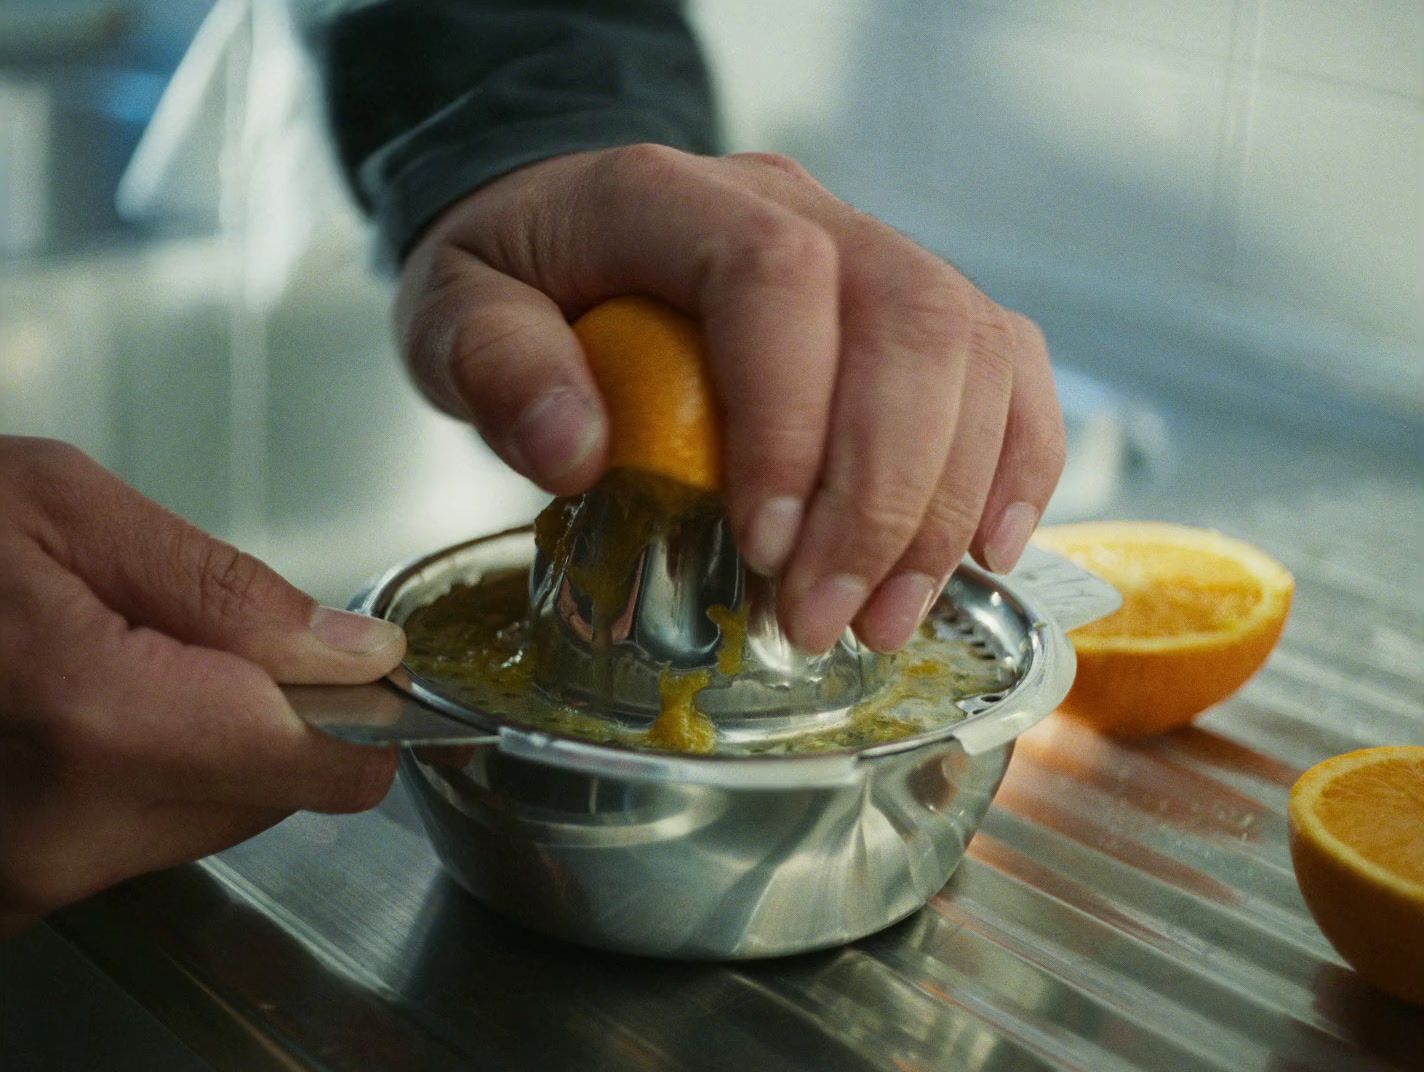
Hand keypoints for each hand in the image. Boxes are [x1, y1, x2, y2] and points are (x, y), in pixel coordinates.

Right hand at [0, 438, 402, 934]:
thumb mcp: (65, 509)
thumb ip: (228, 589)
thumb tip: (359, 655)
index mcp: (105, 720)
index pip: (331, 767)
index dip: (362, 708)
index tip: (351, 664)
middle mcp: (68, 834)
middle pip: (278, 796)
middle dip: (271, 713)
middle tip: (185, 635)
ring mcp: (29, 880)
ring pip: (214, 818)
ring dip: (205, 741)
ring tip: (113, 661)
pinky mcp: (9, 892)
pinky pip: (140, 837)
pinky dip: (144, 773)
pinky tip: (78, 708)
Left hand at [396, 146, 1064, 652]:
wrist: (570, 231)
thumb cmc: (518, 279)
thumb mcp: (456, 313)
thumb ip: (496, 365)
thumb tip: (578, 453)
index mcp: (671, 195)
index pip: (773, 277)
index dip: (791, 419)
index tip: (764, 549)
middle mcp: (796, 204)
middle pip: (906, 321)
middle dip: (880, 496)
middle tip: (825, 623)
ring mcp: (869, 244)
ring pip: (972, 348)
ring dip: (947, 503)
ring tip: (887, 618)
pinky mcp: (914, 300)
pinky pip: (1008, 363)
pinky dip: (1015, 463)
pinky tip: (985, 554)